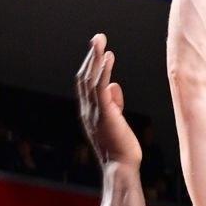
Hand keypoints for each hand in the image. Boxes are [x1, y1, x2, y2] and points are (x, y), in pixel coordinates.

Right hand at [75, 34, 141, 169]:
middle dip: (91, 56)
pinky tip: (109, 57)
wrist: (121, 167)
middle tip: (98, 38)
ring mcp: (94, 112)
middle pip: (84, 77)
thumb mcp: (116, 121)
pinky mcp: (104, 114)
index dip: (91, 66)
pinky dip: (104, 70)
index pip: (85, 84)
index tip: (99, 50)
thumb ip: (113, 103)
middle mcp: (88, 110)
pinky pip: (101, 87)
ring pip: (90, 79)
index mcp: (90, 112)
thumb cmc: (121, 148)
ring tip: (100, 40)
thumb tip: (114, 85)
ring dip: (95, 58)